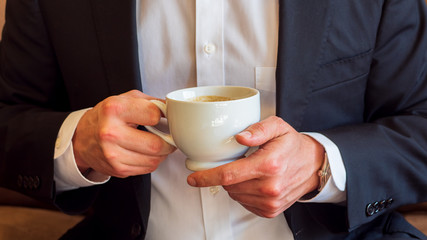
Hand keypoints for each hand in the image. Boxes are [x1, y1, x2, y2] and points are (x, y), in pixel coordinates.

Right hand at [72, 90, 175, 177]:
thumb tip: (173, 110)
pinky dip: (152, 161)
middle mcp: (111, 133)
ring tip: (158, 144)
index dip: (164, 116)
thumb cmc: (107, 116)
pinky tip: (146, 152)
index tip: (166, 118)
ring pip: (154, 160)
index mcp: (114, 110)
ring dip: (162, 153)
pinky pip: (147, 168)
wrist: (82, 137)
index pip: (154, 115)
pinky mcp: (117, 169)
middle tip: (170, 137)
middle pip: (156, 144)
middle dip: (169, 141)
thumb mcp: (125, 99)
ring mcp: (113, 154)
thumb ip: (150, 102)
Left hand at [187, 116, 323, 217]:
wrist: (313, 165)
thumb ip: (258, 129)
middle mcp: (270, 186)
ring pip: (235, 195)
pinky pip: (244, 203)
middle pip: (228, 185)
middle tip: (235, 162)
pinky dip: (243, 193)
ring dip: (233, 184)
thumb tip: (240, 137)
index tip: (192, 178)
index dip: (206, 177)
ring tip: (249, 170)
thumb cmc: (292, 145)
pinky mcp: (271, 210)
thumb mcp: (278, 126)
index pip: (228, 174)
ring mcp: (271, 201)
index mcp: (269, 164)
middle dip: (223, 174)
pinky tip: (254, 181)